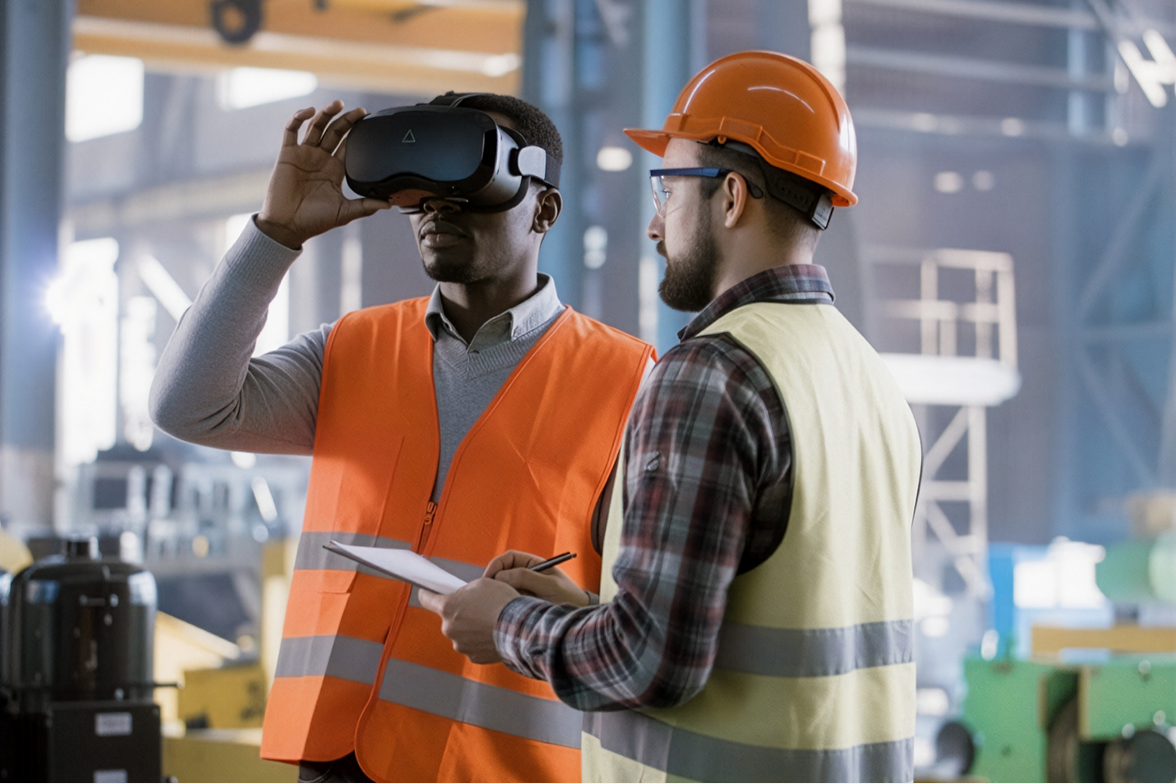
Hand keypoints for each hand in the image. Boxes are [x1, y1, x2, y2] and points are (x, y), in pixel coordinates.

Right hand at [256, 100, 390, 247]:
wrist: (287, 226)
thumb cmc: (314, 221)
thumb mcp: (345, 212)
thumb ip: (366, 206)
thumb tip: (389, 204)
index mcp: (335, 170)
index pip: (348, 145)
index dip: (357, 132)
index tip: (369, 122)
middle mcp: (320, 159)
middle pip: (335, 132)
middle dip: (347, 120)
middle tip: (360, 111)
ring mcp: (304, 155)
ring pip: (316, 127)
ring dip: (326, 114)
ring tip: (338, 104)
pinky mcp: (288, 154)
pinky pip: (291, 130)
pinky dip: (299, 118)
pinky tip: (310, 112)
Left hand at [418, 578, 519, 663]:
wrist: (520, 627)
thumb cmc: (502, 603)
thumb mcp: (482, 583)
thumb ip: (465, 591)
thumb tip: (462, 596)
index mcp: (448, 607)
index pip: (426, 599)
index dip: (428, 594)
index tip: (428, 592)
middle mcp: (449, 628)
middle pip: (449, 618)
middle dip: (460, 613)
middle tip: (478, 607)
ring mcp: (461, 645)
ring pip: (462, 633)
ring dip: (471, 628)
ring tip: (490, 621)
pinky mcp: (473, 657)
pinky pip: (473, 646)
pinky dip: (480, 640)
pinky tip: (493, 633)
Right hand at [485, 550, 591, 606]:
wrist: (578, 617)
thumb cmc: (568, 597)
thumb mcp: (549, 586)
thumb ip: (526, 578)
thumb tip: (500, 576)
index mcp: (534, 565)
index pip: (509, 558)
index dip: (496, 565)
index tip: (488, 578)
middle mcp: (526, 576)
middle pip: (502, 573)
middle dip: (493, 582)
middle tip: (489, 595)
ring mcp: (523, 590)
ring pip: (502, 589)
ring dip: (498, 595)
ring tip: (499, 607)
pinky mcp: (521, 605)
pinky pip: (507, 602)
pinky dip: (502, 606)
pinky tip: (503, 614)